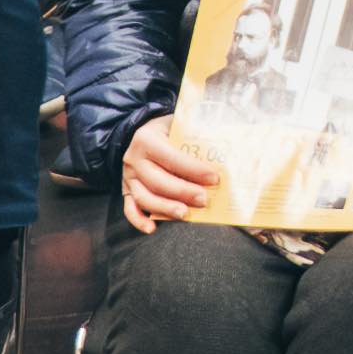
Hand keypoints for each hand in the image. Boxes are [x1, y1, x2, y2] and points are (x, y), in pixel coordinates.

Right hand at [117, 117, 223, 234]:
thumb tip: (225, 156)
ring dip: (166, 208)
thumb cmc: (166, 131)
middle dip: (183, 193)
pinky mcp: (127, 190)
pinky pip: (130, 208)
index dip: (193, 170)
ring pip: (144, 198)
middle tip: (204, 200)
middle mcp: (134, 159)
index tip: (214, 178)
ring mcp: (129, 177)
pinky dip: (139, 220)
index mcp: (147, 139)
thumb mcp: (178, 125)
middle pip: (158, 181)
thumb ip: (196, 137)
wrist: (140, 133)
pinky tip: (152, 228)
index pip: (171, 158)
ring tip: (186, 214)